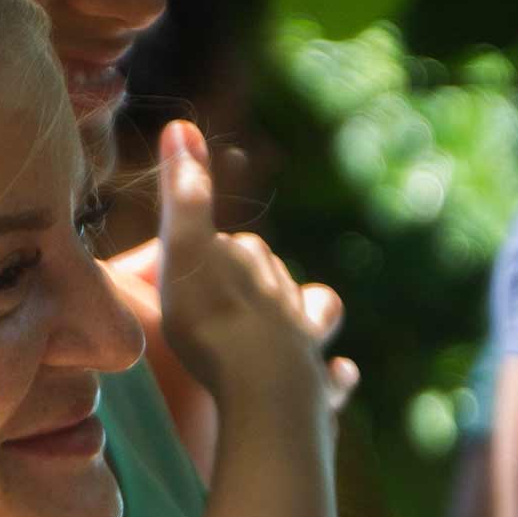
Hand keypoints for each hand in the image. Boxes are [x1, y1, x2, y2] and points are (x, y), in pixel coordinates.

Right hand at [152, 121, 354, 416]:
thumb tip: (181, 124)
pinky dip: (333, 374)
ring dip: (304, 314)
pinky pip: (332, 379)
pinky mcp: (316, 392)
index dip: (217, 248)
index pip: (237, 245)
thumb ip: (183, 195)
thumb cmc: (213, 324)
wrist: (262, 393)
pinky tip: (336, 374)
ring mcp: (305, 345)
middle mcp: (286, 298)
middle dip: (258, 278)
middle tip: (228, 294)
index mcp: (254, 265)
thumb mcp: (185, 254)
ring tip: (289, 324)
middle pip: (274, 276)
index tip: (192, 258)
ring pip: (314, 315)